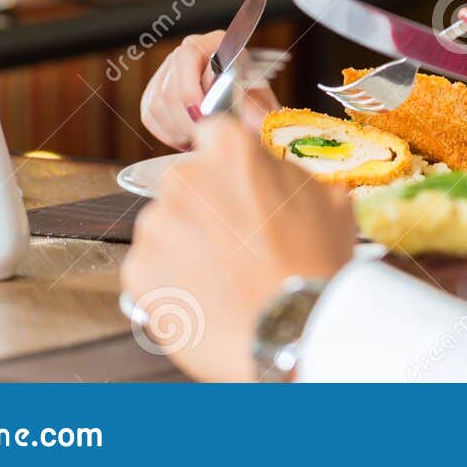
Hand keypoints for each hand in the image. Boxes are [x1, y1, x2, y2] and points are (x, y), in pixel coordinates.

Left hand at [120, 116, 359, 381]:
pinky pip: (152, 270)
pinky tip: (208, 298)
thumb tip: (273, 174)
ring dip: (187, 245)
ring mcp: (156, 226)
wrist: (293, 332)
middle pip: (186, 184)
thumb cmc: (315, 266)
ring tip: (225, 277)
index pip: (214, 134)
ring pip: (167, 227)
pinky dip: (172, 283)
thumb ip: (289, 174)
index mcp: (230, 151)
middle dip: (206, 206)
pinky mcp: (138, 272)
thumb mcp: (329, 198)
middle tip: (237, 240)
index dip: (227, 162)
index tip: (237, 183)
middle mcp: (185, 179)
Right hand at [139, 31, 279, 149]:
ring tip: (201, 137)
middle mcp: (189, 51)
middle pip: (171, 85)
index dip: (193, 89)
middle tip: (205, 135)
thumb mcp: (262, 105)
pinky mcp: (155, 92)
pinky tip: (188, 136)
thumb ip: (255, 110)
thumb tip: (248, 119)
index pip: (190, 54)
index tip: (206, 118)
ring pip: (158, 102)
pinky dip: (168, 133)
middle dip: (188, 118)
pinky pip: (150, 115)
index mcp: (217, 43)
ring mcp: (169, 70)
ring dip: (179, 128)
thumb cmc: (255, 105)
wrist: (247, 114)